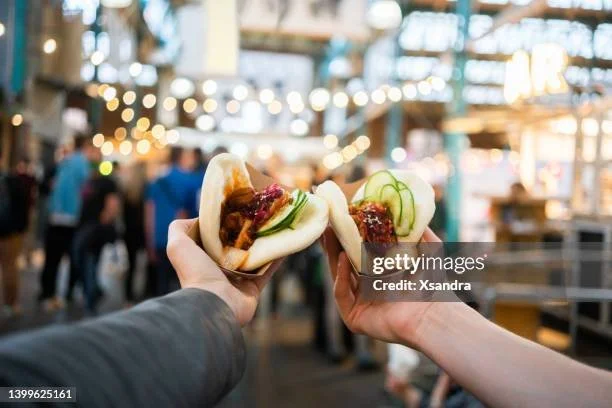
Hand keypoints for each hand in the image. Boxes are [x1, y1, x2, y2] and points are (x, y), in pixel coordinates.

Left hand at [167, 218, 278, 325]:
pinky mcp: (253, 288)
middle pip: (236, 246)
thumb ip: (178, 229)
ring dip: (264, 243)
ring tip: (275, 225)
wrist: (214, 304)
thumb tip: (196, 219)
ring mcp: (237, 280)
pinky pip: (267, 270)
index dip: (225, 223)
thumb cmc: (195, 273)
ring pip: (254, 257)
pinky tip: (285, 243)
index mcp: (203, 259)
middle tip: (259, 215)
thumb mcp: (178, 246)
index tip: (237, 208)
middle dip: (247, 232)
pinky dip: (276, 257)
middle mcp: (220, 269)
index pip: (215, 237)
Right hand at [321, 227, 441, 346]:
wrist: (430, 314)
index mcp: (383, 277)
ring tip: (330, 236)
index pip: (360, 256)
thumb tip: (416, 214)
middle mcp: (369, 291)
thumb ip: (423, 234)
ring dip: (333, 256)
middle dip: (335, 245)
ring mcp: (360, 305)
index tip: (343, 220)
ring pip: (339, 277)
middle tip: (327, 225)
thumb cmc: (432, 287)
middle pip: (345, 265)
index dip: (350, 239)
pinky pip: (341, 294)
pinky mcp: (354, 317)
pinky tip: (342, 258)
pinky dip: (341, 276)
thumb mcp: (430, 253)